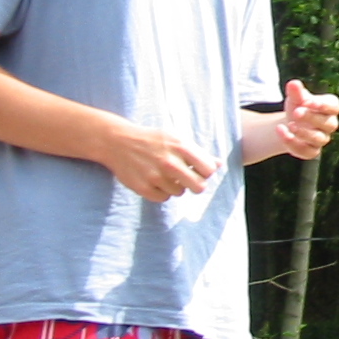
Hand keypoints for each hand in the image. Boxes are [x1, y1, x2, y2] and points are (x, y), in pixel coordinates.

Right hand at [101, 122, 218, 203]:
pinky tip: (156, 182)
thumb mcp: (177, 140)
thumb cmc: (153, 140)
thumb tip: (219, 164)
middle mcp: (170, 162)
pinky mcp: (142, 187)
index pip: (209, 170)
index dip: (206, 172)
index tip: (199, 170)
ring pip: (180, 193)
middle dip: (196, 184)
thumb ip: (199, 153)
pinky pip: (163, 198)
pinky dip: (162, 193)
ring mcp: (155, 176)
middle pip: (199, 187)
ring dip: (176, 187)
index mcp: (182, 147)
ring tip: (166, 176)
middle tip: (188, 179)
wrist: (118, 142)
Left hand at [278, 79, 338, 158]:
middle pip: (328, 123)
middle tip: (296, 112)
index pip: (334, 107)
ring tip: (289, 125)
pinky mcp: (312, 151)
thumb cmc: (298, 106)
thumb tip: (293, 83)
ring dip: (304, 133)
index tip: (308, 102)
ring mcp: (322, 139)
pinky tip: (282, 133)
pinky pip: (307, 152)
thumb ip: (296, 92)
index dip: (323, 105)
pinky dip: (294, 143)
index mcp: (330, 108)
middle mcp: (329, 124)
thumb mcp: (296, 98)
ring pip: (319, 138)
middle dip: (312, 117)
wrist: (290, 124)